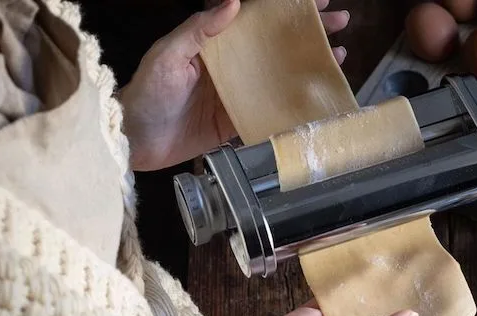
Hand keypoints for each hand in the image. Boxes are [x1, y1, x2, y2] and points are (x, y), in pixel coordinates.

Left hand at [119, 0, 349, 171]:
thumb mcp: (168, 54)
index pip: (257, 19)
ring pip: (278, 78)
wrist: (136, 140)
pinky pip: (268, 114)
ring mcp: (235, 97)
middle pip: (276, 46)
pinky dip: (291, 109)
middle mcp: (230, 67)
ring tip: (337, 58)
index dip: (286, 8)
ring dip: (307, 68)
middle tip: (340, 26)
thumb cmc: (147, 93)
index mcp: (215, 44)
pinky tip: (312, 103)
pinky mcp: (235, 126)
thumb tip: (234, 3)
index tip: (316, 0)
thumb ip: (199, 30)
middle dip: (309, 35)